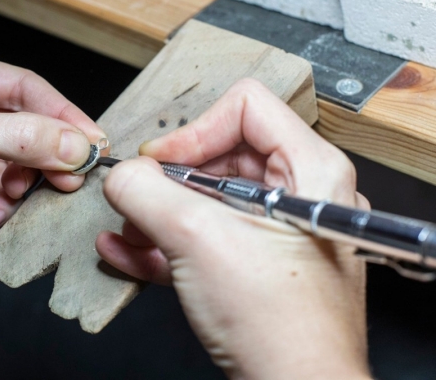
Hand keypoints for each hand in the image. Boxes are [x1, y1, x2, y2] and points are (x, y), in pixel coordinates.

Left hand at [0, 45, 102, 338]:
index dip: (63, 115)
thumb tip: (76, 144)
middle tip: (72, 179)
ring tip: (18, 199)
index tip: (94, 145)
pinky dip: (3, 200)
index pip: (24, 86)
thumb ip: (16, 136)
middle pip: (25, 122)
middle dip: (48, 153)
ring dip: (24, 182)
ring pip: (16, 157)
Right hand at [96, 79, 369, 378]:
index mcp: (311, 171)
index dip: (195, 129)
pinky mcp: (261, 267)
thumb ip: (148, 194)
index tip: (159, 162)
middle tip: (138, 196)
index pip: (247, 108)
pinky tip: (129, 252)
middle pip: (224, 154)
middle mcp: (303, 196)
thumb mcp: (198, 241)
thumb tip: (123, 175)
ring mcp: (282, 234)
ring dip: (162, 212)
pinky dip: (170, 242)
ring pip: (212, 200)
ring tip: (128, 229)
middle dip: (171, 178)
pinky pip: (211, 239)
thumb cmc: (281, 327)